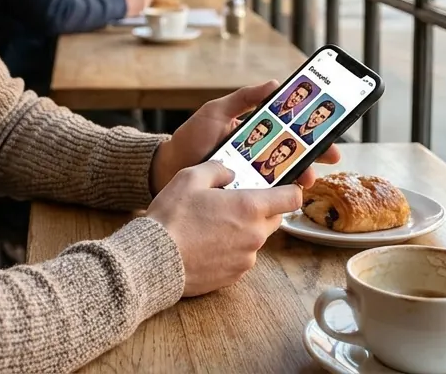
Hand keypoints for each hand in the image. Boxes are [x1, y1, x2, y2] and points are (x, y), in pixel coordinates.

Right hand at [147, 161, 301, 295]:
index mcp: (249, 207)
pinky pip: (240, 257)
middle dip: (260, 209)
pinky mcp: (233, 277)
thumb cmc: (172, 218)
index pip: (291, 198)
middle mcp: (254, 235)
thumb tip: (229, 173)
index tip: (283, 186)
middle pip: (273, 219)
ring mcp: (245, 259)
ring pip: (255, 239)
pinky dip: (230, 249)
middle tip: (234, 203)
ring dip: (242, 230)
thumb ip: (216, 169)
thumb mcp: (190, 178)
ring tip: (211, 226)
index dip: (290, 189)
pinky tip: (206, 244)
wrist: (154, 261)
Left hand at [150, 80, 341, 192]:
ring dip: (302, 177)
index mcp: (258, 135)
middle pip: (296, 157)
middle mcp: (259, 158)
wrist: (167, 167)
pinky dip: (278, 198)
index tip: (330, 132)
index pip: (292, 133)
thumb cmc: (192, 137)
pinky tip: (287, 197)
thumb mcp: (217, 111)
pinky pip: (266, 199)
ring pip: (286, 179)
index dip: (314, 133)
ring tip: (307, 178)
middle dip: (317, 156)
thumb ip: (244, 98)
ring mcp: (253, 179)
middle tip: (331, 156)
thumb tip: (274, 84)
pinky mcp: (243, 197)